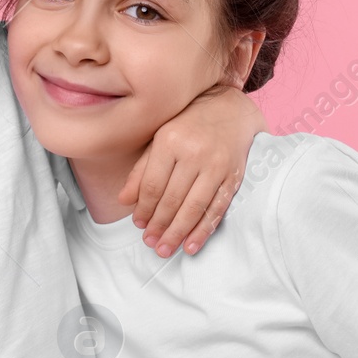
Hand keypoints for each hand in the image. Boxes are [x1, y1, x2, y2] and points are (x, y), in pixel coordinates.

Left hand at [119, 84, 265, 255]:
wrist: (231, 108)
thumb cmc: (188, 123)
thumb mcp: (160, 137)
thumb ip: (142, 169)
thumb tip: (124, 200)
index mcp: (170, 140)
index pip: (153, 184)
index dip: (144, 208)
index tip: (138, 224)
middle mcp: (194, 153)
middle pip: (172, 199)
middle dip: (159, 225)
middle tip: (150, 242)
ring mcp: (216, 165)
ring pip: (194, 207)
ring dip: (178, 232)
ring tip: (165, 249)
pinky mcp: (233, 175)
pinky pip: (217, 208)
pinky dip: (204, 230)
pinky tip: (191, 245)